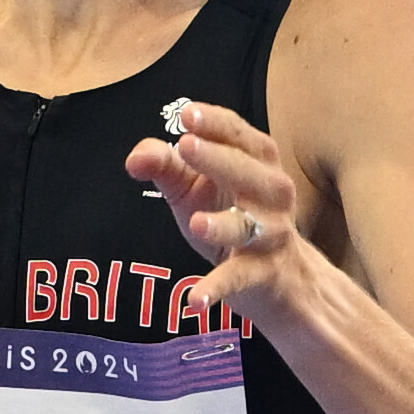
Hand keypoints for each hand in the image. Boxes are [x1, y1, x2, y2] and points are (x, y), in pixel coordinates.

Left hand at [125, 101, 310, 321]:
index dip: (216, 123)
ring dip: (224, 225)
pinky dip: (217, 288)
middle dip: (221, 159)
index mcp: (258, 163)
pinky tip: (194, 300)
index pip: (241, 136)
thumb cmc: (231, 217)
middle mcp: (272, 195)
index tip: (187, 114)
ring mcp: (271, 236)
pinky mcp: (262, 274)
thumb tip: (135, 158)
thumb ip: (163, 166)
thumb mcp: (193, 189)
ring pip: (250, 227)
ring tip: (197, 222)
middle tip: (186, 146)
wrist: (279, 277)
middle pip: (252, 174)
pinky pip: (239, 279)